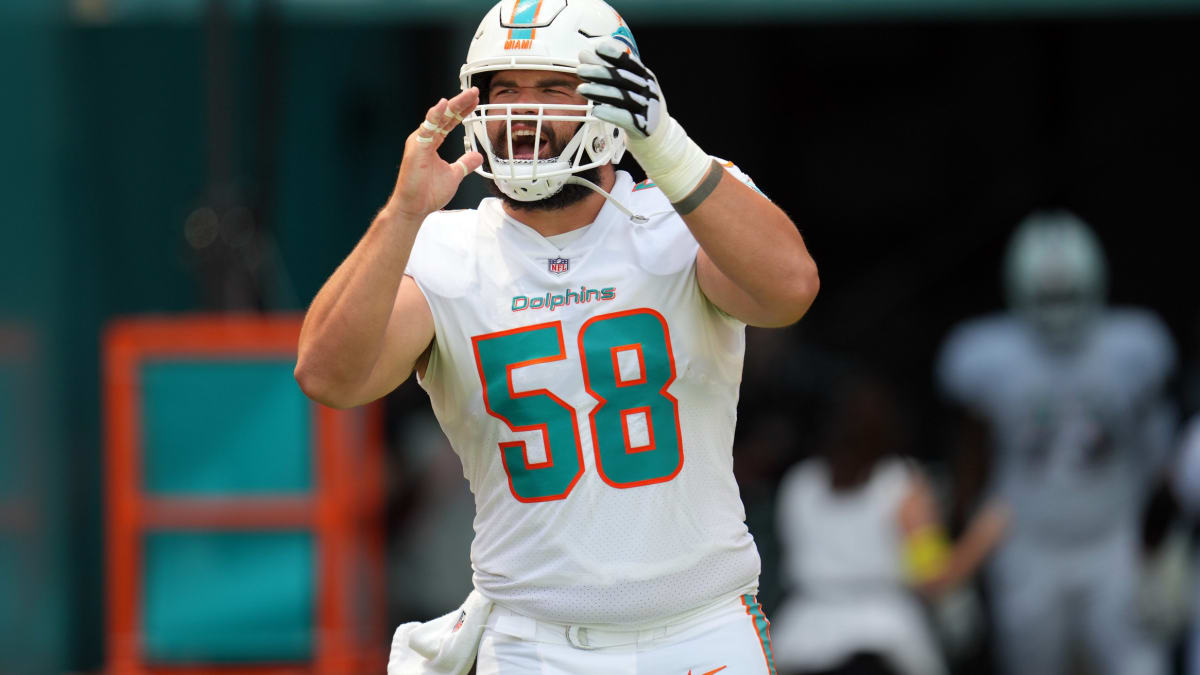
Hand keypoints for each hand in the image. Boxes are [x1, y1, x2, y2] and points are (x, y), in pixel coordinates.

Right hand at [387, 87, 483, 219]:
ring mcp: (419, 142)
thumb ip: (464, 163)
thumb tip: (478, 156)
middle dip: (460, 103)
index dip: (462, 111)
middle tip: (475, 92)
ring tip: (467, 95)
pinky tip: (444, 105)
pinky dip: (435, 115)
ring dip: (452, 105)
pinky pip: (427, 128)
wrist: (414, 208)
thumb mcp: (454, 174)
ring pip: (437, 118)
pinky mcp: (416, 148)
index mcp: (432, 142)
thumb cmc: (427, 193)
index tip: (475, 102)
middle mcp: (425, 138)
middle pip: (445, 116)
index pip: (449, 122)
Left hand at [576, 39, 663, 140]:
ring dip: (600, 92)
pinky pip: (625, 118)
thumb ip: (608, 69)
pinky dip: (610, 113)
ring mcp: (647, 107)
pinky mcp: (643, 125)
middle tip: (580, 70)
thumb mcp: (629, 84)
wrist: (657, 129)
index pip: (630, 63)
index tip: (598, 48)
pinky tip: (595, 110)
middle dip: (600, 73)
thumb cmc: (638, 102)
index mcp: (645, 76)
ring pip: (622, 97)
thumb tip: (583, 54)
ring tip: (581, 89)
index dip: (615, 55)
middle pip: (622, 78)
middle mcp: (648, 89)